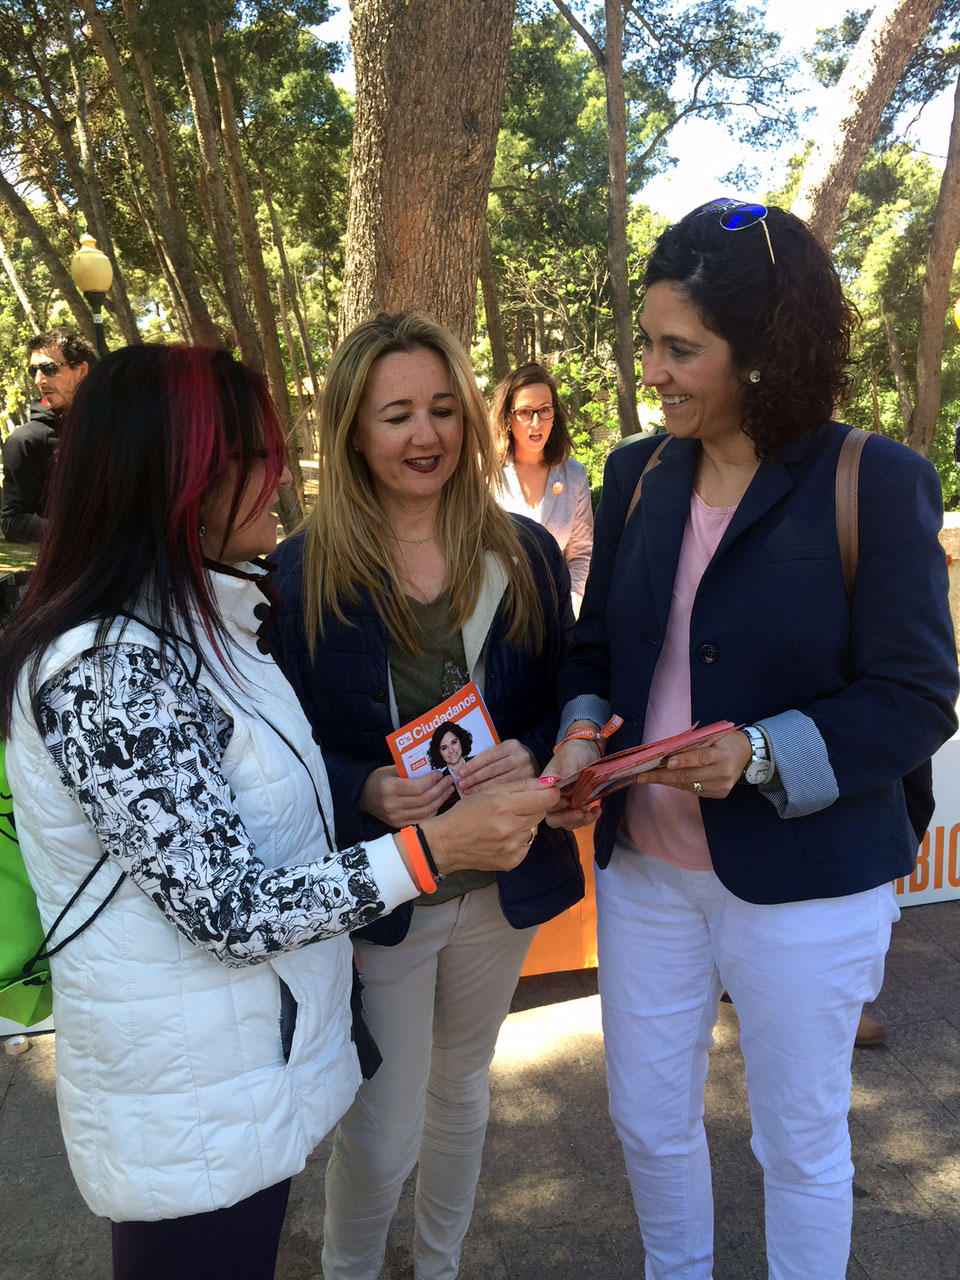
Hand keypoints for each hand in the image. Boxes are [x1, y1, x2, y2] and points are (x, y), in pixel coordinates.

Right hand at [358, 765, 454, 826]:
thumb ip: (409, 770)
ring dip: (440, 801)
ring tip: (448, 790)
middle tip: (449, 781)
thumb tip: (432, 768)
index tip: (440, 774)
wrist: (362, 796)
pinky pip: (421, 819)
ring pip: (425, 812)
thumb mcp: (390, 770)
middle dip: (440, 790)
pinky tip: (439, 802)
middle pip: (424, 800)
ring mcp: (395, 818)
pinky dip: (433, 811)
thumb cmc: (378, 779)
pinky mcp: (398, 824)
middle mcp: (392, 805)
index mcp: (389, 788)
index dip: (432, 781)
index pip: (418, 787)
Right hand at [422, 780, 563, 873]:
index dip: (549, 792)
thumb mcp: (489, 792)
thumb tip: (549, 782)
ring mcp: (513, 848)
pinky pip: (527, 843)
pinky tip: (501, 837)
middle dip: (533, 806)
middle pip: (542, 812)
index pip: (547, 798)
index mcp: (504, 806)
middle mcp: (511, 829)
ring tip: (503, 823)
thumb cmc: (465, 813)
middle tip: (513, 806)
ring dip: (524, 823)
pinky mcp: (513, 861)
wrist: (446, 844)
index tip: (544, 790)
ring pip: (534, 828)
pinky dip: (519, 838)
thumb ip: (521, 786)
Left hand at [455, 739, 536, 793]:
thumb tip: (464, 771)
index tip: (460, 772)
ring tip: (467, 791)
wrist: (536, 760)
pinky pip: (506, 790)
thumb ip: (488, 759)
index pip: (489, 756)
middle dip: (474, 778)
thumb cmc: (512, 757)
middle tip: (461, 784)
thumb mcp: (502, 751)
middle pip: (493, 769)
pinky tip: (481, 796)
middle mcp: (520, 757)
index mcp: (511, 746)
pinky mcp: (529, 783)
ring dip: (480, 787)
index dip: (473, 765)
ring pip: (499, 782)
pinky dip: (491, 793)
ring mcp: (526, 772)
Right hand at [540, 738, 602, 830]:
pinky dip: (589, 818)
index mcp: (547, 787)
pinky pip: (580, 817)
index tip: (570, 803)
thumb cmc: (573, 750)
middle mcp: (554, 797)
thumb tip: (561, 790)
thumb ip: (566, 775)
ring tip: (592, 813)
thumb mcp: (569, 760)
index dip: (557, 810)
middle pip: (555, 819)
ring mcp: (567, 801)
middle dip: (568, 820)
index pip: (546, 807)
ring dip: (580, 822)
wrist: (587, 746)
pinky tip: (597, 809)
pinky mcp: (578, 802)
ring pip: (568, 821)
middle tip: (582, 813)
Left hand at [638, 730, 750, 799]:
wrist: (745, 755)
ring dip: (665, 781)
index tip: (665, 762)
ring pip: (687, 785)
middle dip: (661, 776)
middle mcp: (723, 773)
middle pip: (688, 776)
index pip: (701, 758)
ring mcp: (721, 787)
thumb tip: (663, 754)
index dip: (683, 760)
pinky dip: (677, 784)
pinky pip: (692, 790)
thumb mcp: (710, 738)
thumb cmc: (722, 742)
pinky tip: (664, 779)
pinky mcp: (718, 795)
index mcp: (722, 755)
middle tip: (641, 775)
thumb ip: (690, 746)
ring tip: (646, 777)